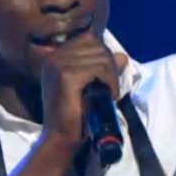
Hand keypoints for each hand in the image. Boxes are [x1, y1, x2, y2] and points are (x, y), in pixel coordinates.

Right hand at [40, 32, 127, 150]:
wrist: (62, 137)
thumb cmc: (75, 113)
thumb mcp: (90, 85)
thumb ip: (103, 68)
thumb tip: (122, 56)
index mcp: (55, 56)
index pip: (88, 38)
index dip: (103, 54)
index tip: (108, 76)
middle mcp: (54, 56)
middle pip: (96, 44)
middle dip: (110, 65)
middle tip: (110, 87)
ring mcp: (58, 64)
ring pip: (100, 56)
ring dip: (111, 75)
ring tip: (109, 93)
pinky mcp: (66, 76)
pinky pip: (99, 68)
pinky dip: (110, 81)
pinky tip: (109, 95)